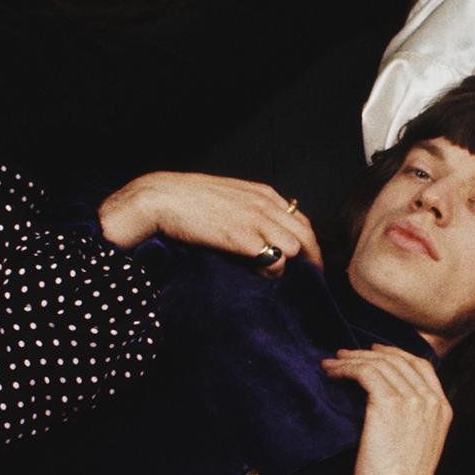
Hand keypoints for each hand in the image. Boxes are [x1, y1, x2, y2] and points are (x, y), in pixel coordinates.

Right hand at [96, 172, 320, 274]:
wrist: (163, 198)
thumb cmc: (189, 200)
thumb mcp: (228, 197)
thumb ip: (249, 209)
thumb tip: (259, 232)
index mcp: (263, 194)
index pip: (301, 220)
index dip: (307, 244)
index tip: (306, 262)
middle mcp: (265, 205)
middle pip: (307, 235)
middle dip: (312, 260)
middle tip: (309, 280)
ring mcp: (256, 220)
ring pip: (296, 247)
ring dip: (291, 266)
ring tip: (279, 280)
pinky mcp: (244, 238)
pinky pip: (277, 259)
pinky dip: (274, 272)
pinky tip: (262, 277)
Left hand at [323, 346, 452, 474]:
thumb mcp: (417, 446)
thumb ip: (413, 421)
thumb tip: (388, 403)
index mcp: (443, 410)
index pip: (422, 366)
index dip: (396, 353)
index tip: (375, 351)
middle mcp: (431, 401)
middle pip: (399, 360)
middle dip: (369, 353)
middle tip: (346, 354)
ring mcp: (412, 401)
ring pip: (379, 364)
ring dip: (352, 359)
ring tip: (332, 363)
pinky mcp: (388, 404)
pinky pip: (364, 372)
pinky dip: (346, 368)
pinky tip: (332, 372)